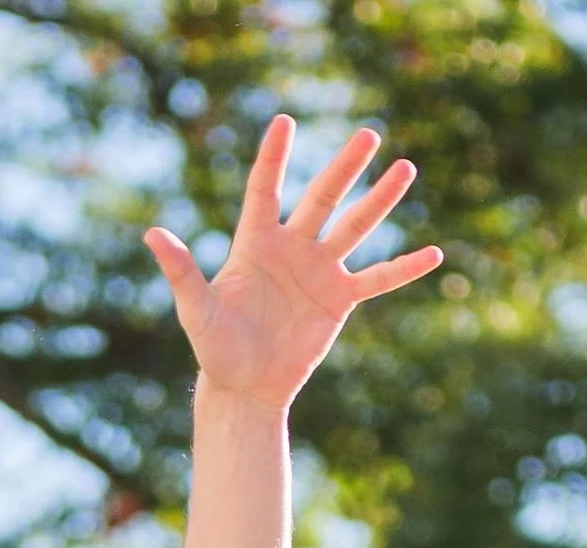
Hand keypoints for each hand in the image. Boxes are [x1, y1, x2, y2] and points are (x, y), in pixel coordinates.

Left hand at [144, 117, 442, 409]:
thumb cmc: (216, 349)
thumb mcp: (195, 311)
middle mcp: (291, 248)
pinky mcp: (338, 301)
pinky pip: (376, 280)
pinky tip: (434, 253)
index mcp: (255, 243)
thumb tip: (152, 235)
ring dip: (379, 201)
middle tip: (369, 135)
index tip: (284, 121)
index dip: (274, 157)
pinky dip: (404, 268)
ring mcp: (319, 272)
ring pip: (354, 228)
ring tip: (405, 169)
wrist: (245, 387)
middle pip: (322, 198)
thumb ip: (181, 271)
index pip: (265, 189)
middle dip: (345, 167)